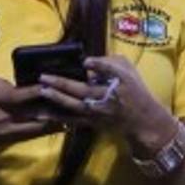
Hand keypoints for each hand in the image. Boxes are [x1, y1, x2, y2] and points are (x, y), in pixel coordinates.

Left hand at [38, 56, 178, 156]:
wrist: (142, 120)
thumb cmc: (134, 91)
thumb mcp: (129, 70)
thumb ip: (110, 62)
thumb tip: (88, 61)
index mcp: (119, 81)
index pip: (110, 71)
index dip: (98, 66)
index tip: (86, 62)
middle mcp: (107, 97)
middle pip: (84, 90)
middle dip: (63, 83)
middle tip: (44, 76)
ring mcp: (98, 112)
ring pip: (75, 106)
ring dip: (58, 98)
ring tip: (42, 90)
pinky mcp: (92, 122)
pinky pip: (73, 120)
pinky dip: (58, 117)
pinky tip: (43, 113)